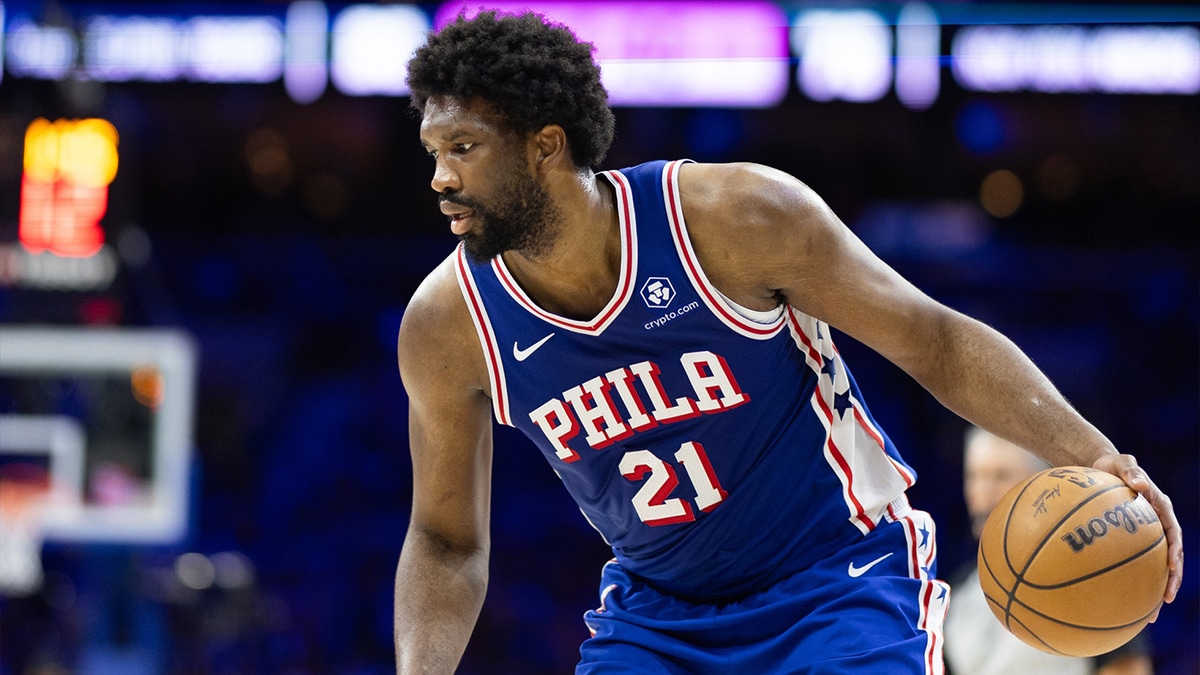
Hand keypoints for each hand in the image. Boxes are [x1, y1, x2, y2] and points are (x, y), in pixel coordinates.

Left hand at [1091, 453, 1182, 618]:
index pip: (1173, 533)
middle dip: (1170, 579)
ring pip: (1151, 566)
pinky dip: (1127, 581)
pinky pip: (1128, 563)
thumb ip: (1131, 471)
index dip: (1175, 550)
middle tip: (1165, 599)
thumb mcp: (1122, 462)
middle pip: (1168, 557)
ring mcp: (1142, 535)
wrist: (1099, 466)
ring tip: (1148, 615)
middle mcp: (1155, 524)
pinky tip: (1117, 600)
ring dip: (1151, 589)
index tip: (1172, 565)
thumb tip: (1141, 484)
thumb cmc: (1111, 464)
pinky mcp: (1126, 541)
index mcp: (1160, 509)